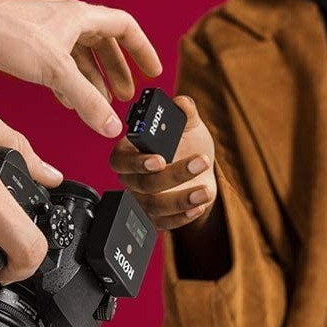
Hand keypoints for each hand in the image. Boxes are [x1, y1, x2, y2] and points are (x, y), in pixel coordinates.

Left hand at [0, 0, 162, 137]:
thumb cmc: (5, 33)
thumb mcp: (55, 71)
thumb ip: (86, 100)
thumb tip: (111, 126)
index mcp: (80, 17)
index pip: (125, 28)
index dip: (141, 50)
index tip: (151, 72)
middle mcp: (66, 23)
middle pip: (104, 46)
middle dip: (117, 72)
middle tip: (125, 97)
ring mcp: (47, 37)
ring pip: (80, 60)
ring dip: (92, 82)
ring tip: (100, 106)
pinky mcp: (27, 52)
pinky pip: (59, 70)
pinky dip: (69, 87)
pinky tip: (68, 103)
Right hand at [109, 95, 217, 230]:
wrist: (202, 172)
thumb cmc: (188, 145)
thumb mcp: (189, 126)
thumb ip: (185, 113)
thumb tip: (182, 103)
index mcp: (130, 152)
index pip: (121, 160)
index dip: (137, 162)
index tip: (160, 159)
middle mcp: (132, 179)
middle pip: (142, 184)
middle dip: (173, 175)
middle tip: (198, 163)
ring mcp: (143, 201)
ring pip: (155, 206)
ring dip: (181, 199)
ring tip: (205, 190)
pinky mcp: (157, 218)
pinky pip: (164, 223)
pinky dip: (182, 217)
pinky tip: (199, 205)